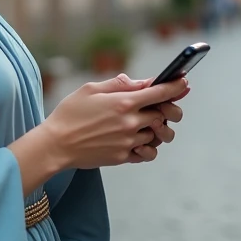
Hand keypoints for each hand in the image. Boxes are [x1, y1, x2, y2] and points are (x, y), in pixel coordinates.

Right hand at [41, 74, 189, 169]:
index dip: (176, 87)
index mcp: (123, 102)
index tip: (184, 83)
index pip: (160, 93)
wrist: (56, 144)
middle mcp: (130, 122)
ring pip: (158, 135)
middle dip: (170, 109)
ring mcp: (128, 141)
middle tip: (166, 107)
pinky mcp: (123, 157)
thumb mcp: (91, 89)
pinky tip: (140, 141)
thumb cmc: (70, 113)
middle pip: (165, 115)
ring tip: (147, 124)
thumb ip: (119, 84)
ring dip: (157, 128)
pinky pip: (148, 153)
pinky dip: (149, 147)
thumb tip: (140, 83)